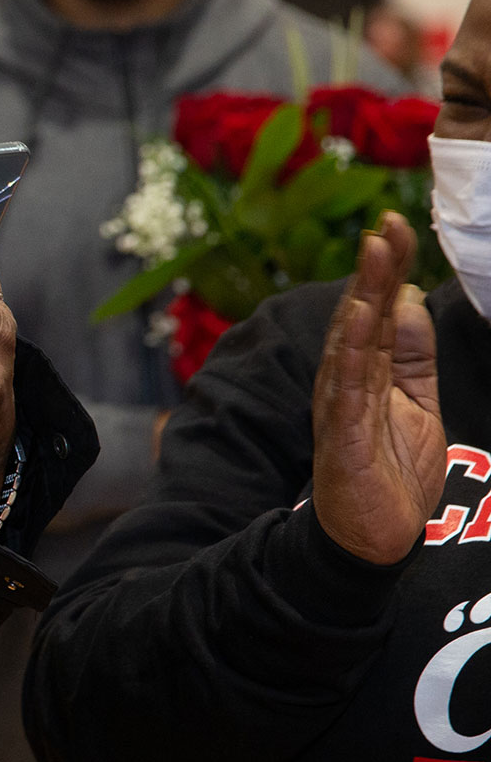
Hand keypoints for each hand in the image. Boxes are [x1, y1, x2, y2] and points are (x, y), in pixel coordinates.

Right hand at [312, 213, 445, 565]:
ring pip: (352, 343)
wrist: (375, 536)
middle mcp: (347, 381)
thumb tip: (409, 298)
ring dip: (362, 297)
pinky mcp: (343, 435)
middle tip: (387, 225)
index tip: (397, 225)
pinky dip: (353, 351)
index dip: (388, 269)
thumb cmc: (391, 472)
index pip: (378, 310)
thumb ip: (413, 355)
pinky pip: (348, 387)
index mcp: (366, 372)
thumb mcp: (418, 403)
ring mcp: (342, 406)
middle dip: (375, 270)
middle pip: (361, 316)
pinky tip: (361, 321)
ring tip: (374, 256)